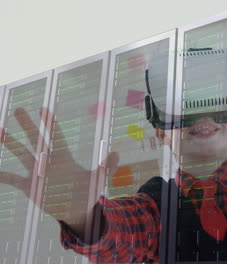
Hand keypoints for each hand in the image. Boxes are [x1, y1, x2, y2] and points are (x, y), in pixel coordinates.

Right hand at [0, 107, 118, 230]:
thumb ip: (107, 166)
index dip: (50, 123)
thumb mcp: (98, 179)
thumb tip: (117, 153)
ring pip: (22, 154)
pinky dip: (3, 176)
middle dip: (28, 125)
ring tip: (0, 131)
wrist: (76, 209)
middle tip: (18, 109)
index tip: (43, 109)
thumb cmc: (87, 192)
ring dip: (11, 143)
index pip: (56, 136)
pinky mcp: (30, 186)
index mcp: (65, 157)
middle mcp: (49, 161)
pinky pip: (13, 179)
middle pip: (37, 140)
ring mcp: (38, 173)